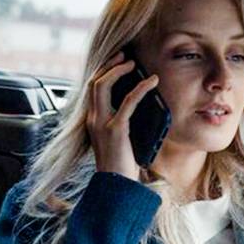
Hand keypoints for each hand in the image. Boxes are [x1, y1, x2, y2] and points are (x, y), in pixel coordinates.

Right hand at [86, 54, 160, 182]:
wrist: (116, 187)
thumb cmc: (121, 167)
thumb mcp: (120, 140)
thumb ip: (123, 122)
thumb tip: (140, 106)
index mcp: (92, 121)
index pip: (93, 89)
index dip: (104, 72)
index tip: (118, 61)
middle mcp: (93, 120)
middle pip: (94, 82)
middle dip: (109, 64)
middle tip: (125, 55)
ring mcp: (102, 124)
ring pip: (102, 86)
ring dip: (118, 70)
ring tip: (133, 63)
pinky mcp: (116, 130)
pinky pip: (128, 101)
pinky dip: (140, 88)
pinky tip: (151, 81)